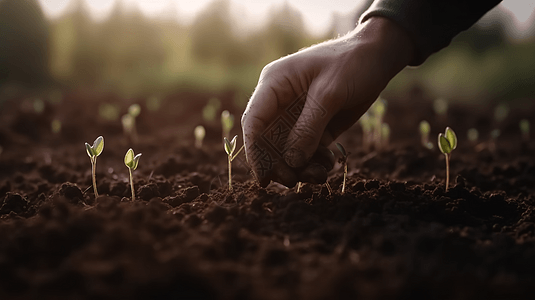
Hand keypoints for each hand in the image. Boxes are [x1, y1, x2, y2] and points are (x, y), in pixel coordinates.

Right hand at [241, 17, 413, 187]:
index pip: (254, 121)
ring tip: (319, 176)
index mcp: (274, 84)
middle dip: (279, 163)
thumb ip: (308, 127)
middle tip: (293, 181)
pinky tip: (328, 164)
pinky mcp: (315, 125)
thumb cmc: (351, 63)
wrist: (378, 57)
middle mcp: (281, 101)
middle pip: (268, 140)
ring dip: (300, 167)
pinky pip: (307, 150)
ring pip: (288, 150)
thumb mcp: (330, 93)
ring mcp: (297, 115)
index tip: (263, 177)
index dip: (255, 151)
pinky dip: (315, 162)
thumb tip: (291, 162)